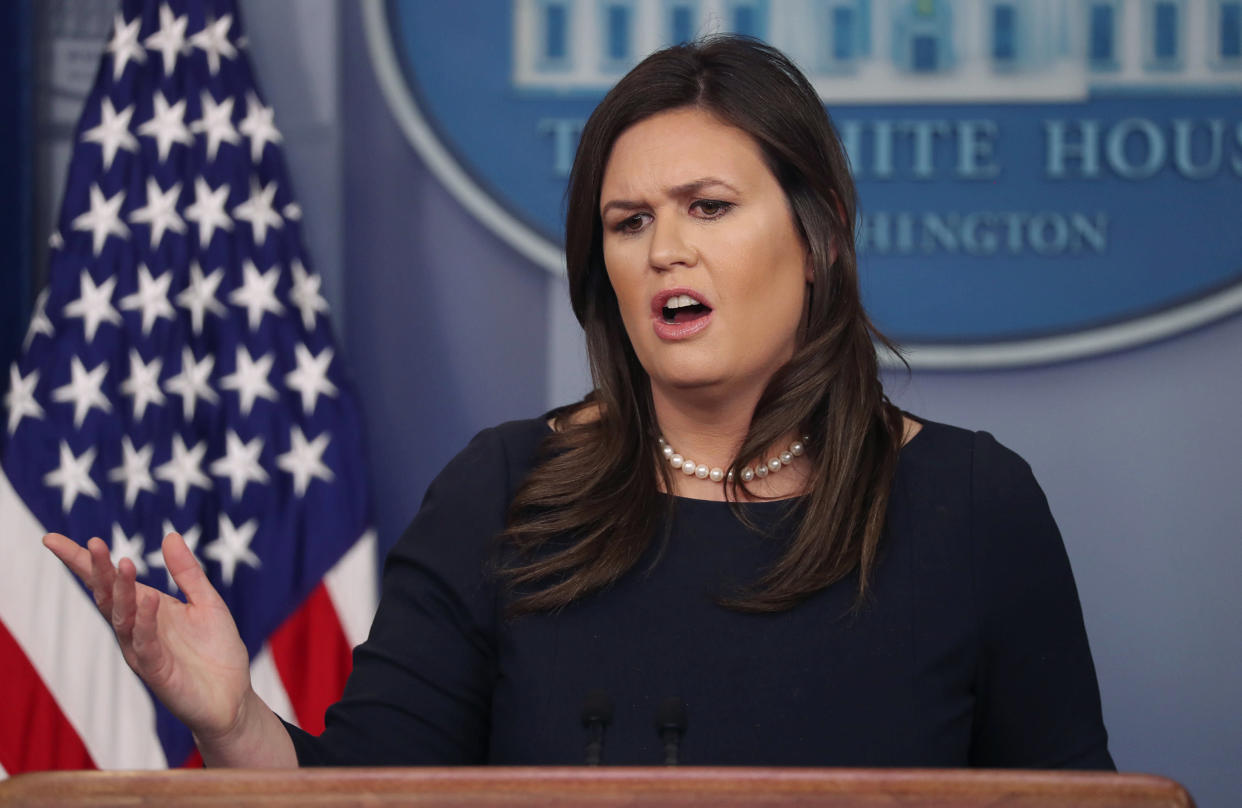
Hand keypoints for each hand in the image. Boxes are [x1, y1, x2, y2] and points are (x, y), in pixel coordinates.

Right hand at [43, 531, 252, 742]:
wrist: (232, 697)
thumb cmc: (216, 650)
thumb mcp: (207, 601)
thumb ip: (187, 572)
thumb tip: (169, 535)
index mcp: (146, 609)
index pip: (107, 582)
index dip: (79, 561)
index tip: (51, 539)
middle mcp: (136, 629)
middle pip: (108, 597)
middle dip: (99, 570)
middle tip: (94, 543)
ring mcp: (143, 651)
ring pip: (122, 619)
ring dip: (122, 592)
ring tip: (123, 564)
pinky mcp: (157, 672)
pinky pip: (145, 644)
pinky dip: (144, 622)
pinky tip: (148, 600)